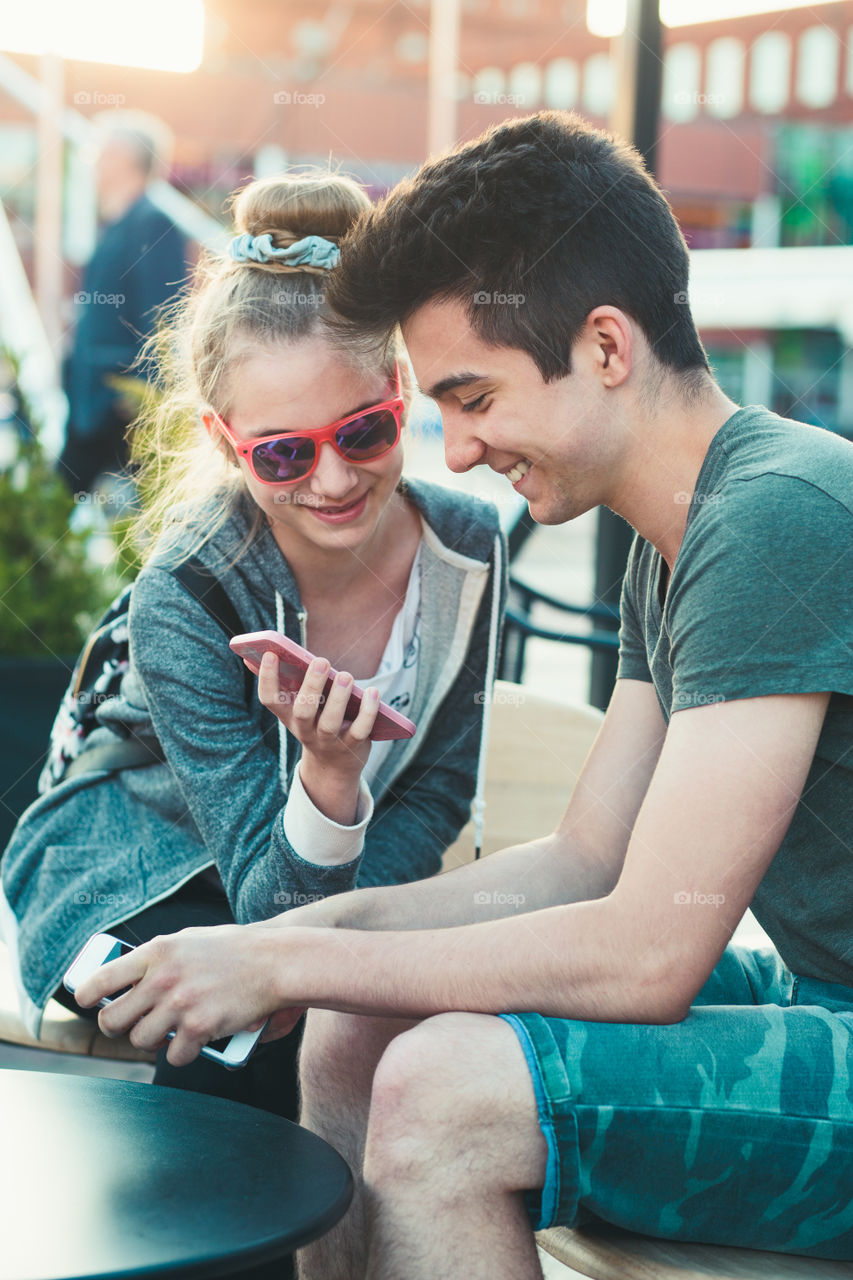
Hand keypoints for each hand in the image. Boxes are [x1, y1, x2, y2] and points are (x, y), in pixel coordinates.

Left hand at [74, 923, 301, 1065]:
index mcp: (156, 951)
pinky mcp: (199, 1028)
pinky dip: (182, 1053)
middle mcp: (162, 978)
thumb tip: (127, 978)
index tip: (88, 1003)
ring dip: (152, 1042)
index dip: (85, 997)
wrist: (275, 962)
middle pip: (112, 1020)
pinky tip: (193, 1042)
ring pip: (141, 1042)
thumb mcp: (188, 939)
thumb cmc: (234, 949)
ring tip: (167, 1033)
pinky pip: (173, 1056)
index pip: (100, 980)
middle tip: (130, 1026)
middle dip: (117, 1028)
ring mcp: (180, 1005)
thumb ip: (158, 958)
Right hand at [254, 651, 379, 823]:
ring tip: (346, 676)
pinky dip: (368, 711)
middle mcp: (305, 730)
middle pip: (303, 712)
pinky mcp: (352, 745)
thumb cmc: (314, 722)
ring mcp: (329, 740)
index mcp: (288, 716)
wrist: (334, 766)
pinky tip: (372, 692)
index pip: (270, 700)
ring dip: (338, 699)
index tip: (270, 654)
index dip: (267, 678)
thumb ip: (283, 682)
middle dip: (311, 686)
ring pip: (330, 723)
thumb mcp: (296, 707)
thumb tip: (252, 656)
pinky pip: (360, 730)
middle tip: (321, 661)